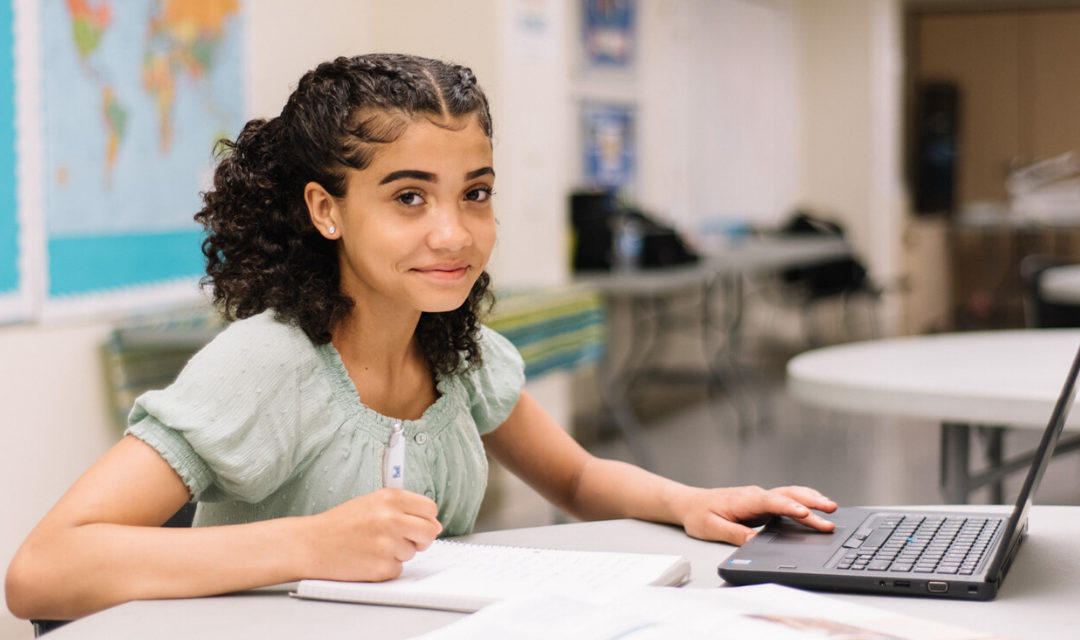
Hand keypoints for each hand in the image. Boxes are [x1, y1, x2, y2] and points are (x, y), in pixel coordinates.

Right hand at [302, 488, 441, 581]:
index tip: (417, 523)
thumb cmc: (340, 524)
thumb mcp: (371, 504)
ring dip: (398, 552)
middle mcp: (392, 519)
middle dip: (419, 539)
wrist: (311, 545)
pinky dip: (385, 567)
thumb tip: (435, 526)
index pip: (429, 508)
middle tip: (400, 539)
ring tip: (371, 546)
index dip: (425, 518)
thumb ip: (404, 510)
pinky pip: (398, 569)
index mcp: (391, 498)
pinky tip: (366, 559)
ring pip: (413, 552)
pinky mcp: (382, 567)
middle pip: (428, 532)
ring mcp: (388, 544)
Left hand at [675, 485, 836, 544]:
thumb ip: (735, 533)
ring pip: (790, 495)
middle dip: (810, 502)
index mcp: (745, 500)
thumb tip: (755, 541)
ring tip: (832, 508)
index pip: (772, 501)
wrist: (690, 503)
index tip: (805, 513)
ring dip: (811, 500)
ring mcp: (761, 499)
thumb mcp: (712, 528)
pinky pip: (787, 500)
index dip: (789, 507)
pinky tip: (816, 507)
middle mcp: (756, 496)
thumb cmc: (699, 514)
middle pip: (787, 495)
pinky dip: (803, 501)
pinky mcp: (763, 504)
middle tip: (831, 511)